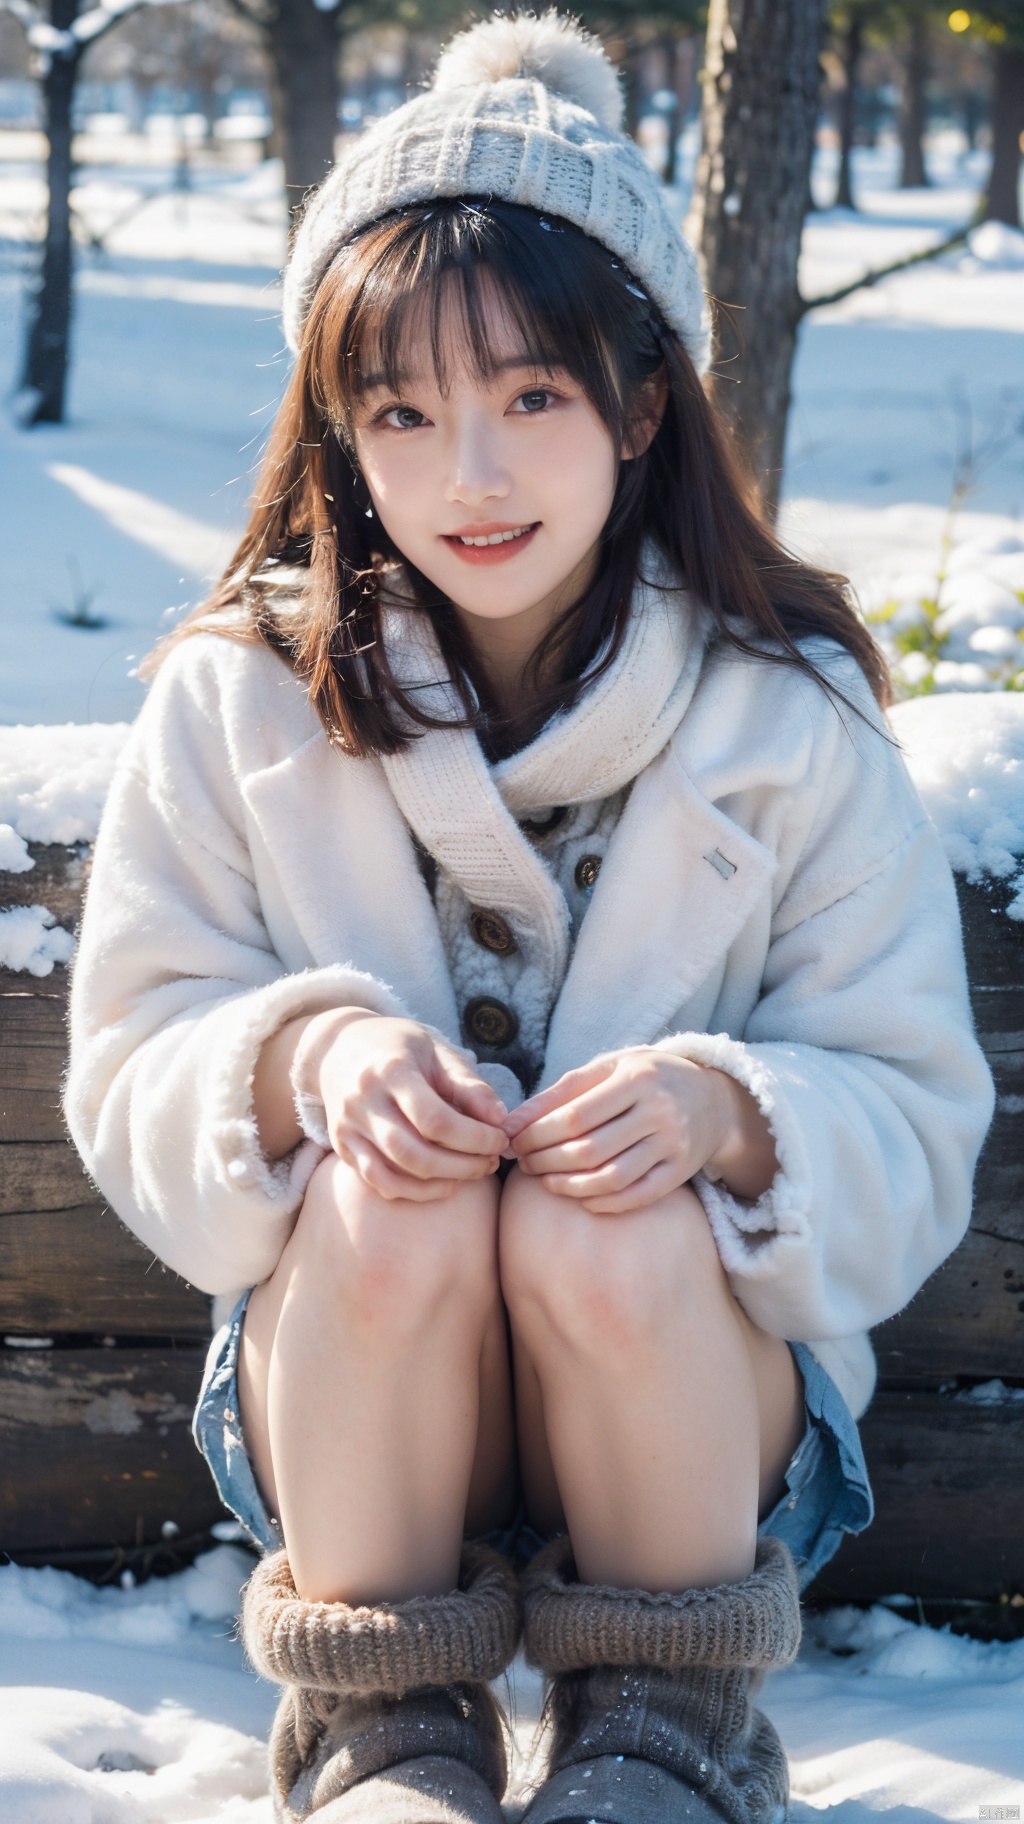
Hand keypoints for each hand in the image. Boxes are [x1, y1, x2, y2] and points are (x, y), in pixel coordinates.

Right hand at [296, 1012, 508, 1202]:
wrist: (338, 1047)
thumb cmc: (398, 1047)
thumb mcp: (436, 1052)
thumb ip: (468, 1084)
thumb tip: (500, 1119)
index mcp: (391, 1071)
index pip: (435, 1119)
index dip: (474, 1137)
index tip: (500, 1138)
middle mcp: (364, 1102)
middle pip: (415, 1153)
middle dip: (463, 1165)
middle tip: (491, 1161)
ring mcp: (348, 1128)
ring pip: (395, 1174)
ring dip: (442, 1182)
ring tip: (473, 1171)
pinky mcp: (343, 1147)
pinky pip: (378, 1182)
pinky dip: (413, 1191)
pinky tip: (442, 1184)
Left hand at [504, 1049, 777, 1212]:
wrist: (714, 1099)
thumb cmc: (647, 1078)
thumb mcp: (610, 1068)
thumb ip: (563, 1091)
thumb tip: (513, 1122)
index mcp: (637, 1078)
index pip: (575, 1115)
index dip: (537, 1133)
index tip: (514, 1141)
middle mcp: (659, 1112)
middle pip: (589, 1149)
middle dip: (546, 1161)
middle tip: (525, 1163)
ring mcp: (673, 1145)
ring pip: (611, 1177)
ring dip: (569, 1186)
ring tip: (546, 1181)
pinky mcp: (681, 1172)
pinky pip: (637, 1196)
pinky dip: (603, 1202)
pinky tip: (580, 1197)